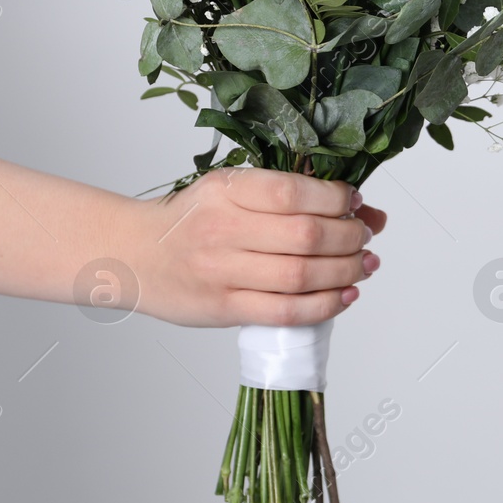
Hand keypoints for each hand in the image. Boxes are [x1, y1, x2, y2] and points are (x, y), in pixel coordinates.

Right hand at [124, 169, 387, 327]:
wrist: (134, 255)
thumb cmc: (192, 220)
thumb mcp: (233, 190)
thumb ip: (293, 195)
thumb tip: (368, 210)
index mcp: (225, 190)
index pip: (292, 191)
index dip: (336, 198)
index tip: (355, 202)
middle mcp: (222, 229)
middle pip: (305, 236)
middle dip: (350, 237)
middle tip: (365, 236)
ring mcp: (221, 272)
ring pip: (301, 276)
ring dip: (346, 271)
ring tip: (365, 265)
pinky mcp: (224, 308)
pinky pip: (286, 312)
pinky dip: (325, 306)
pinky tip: (345, 295)